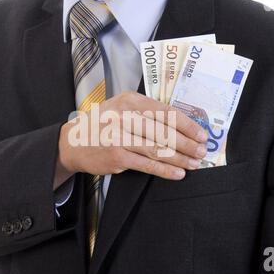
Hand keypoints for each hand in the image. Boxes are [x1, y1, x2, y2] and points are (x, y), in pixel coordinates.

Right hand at [54, 91, 207, 187]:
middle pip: (165, 131)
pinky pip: (147, 165)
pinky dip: (165, 170)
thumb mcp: (120, 107)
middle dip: (187, 144)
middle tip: (201, 151)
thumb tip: (181, 125)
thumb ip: (146, 111)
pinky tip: (178, 173)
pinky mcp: (116, 156)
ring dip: (180, 159)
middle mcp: (124, 116)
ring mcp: (119, 136)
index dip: (187, 125)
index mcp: (129, 100)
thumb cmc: (102, 124)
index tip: (201, 134)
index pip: (166, 112)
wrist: (72, 142)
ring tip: (193, 164)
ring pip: (158, 149)